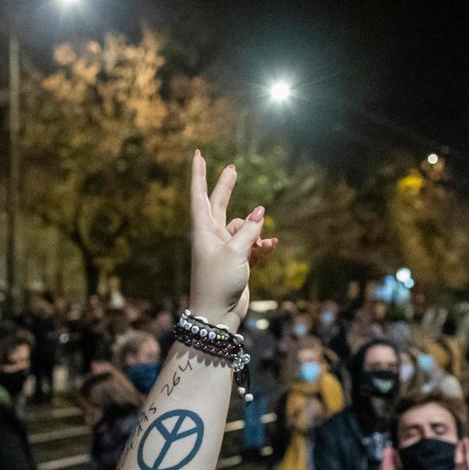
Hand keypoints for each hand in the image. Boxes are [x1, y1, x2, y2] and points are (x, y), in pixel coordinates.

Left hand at [189, 152, 276, 328]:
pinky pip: (251, 246)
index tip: (198, 154)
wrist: (216, 315)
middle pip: (219, 204)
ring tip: (262, 244)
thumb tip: (260, 211)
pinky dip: (260, 246)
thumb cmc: (218, 282)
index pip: (199, 195)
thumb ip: (249, 230)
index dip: (199, 174)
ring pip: (243, 229)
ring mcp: (224, 250)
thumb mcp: (236, 252)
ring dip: (256, 232)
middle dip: (227, 187)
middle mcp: (212, 237)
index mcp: (203, 230)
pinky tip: (270, 247)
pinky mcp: (236, 263)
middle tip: (233, 168)